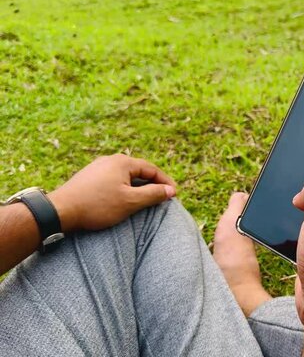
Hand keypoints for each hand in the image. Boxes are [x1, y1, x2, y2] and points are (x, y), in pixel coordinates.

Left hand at [48, 154, 175, 231]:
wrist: (60, 211)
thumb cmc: (97, 206)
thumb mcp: (131, 201)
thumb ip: (153, 194)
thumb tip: (171, 190)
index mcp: (123, 162)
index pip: (152, 169)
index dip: (165, 182)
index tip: (174, 195)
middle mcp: (110, 160)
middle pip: (139, 170)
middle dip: (153, 183)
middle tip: (162, 196)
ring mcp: (98, 167)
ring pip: (125, 175)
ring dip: (138, 186)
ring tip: (146, 199)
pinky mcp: (89, 177)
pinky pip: (114, 179)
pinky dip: (124, 187)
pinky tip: (124, 199)